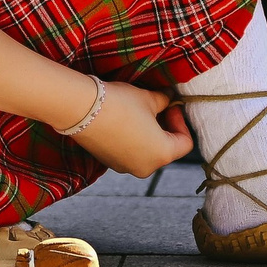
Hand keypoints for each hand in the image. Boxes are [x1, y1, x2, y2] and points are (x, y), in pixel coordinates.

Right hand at [70, 80, 194, 178]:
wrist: (81, 110)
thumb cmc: (121, 103)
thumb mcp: (149, 98)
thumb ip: (164, 102)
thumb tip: (168, 100)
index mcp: (162, 154)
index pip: (185, 142)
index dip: (180, 121)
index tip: (170, 104)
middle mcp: (146, 167)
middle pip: (166, 149)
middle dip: (164, 127)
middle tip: (157, 105)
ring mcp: (126, 168)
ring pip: (146, 151)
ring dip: (148, 133)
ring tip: (138, 111)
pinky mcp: (109, 163)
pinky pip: (128, 152)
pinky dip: (131, 139)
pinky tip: (122, 120)